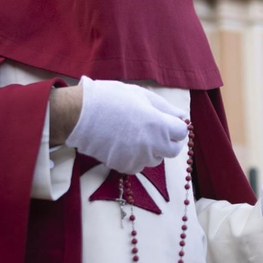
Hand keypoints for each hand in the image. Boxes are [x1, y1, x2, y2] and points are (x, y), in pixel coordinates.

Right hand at [62, 78, 186, 174]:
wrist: (80, 115)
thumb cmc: (112, 99)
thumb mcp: (142, 96)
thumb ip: (166, 108)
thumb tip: (183, 116)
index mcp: (160, 126)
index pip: (182, 133)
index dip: (177, 125)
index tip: (168, 120)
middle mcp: (153, 146)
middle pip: (173, 150)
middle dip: (169, 140)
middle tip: (155, 129)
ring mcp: (139, 159)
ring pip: (156, 159)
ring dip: (152, 149)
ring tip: (135, 134)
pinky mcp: (124, 167)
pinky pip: (139, 165)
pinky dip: (136, 157)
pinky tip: (124, 144)